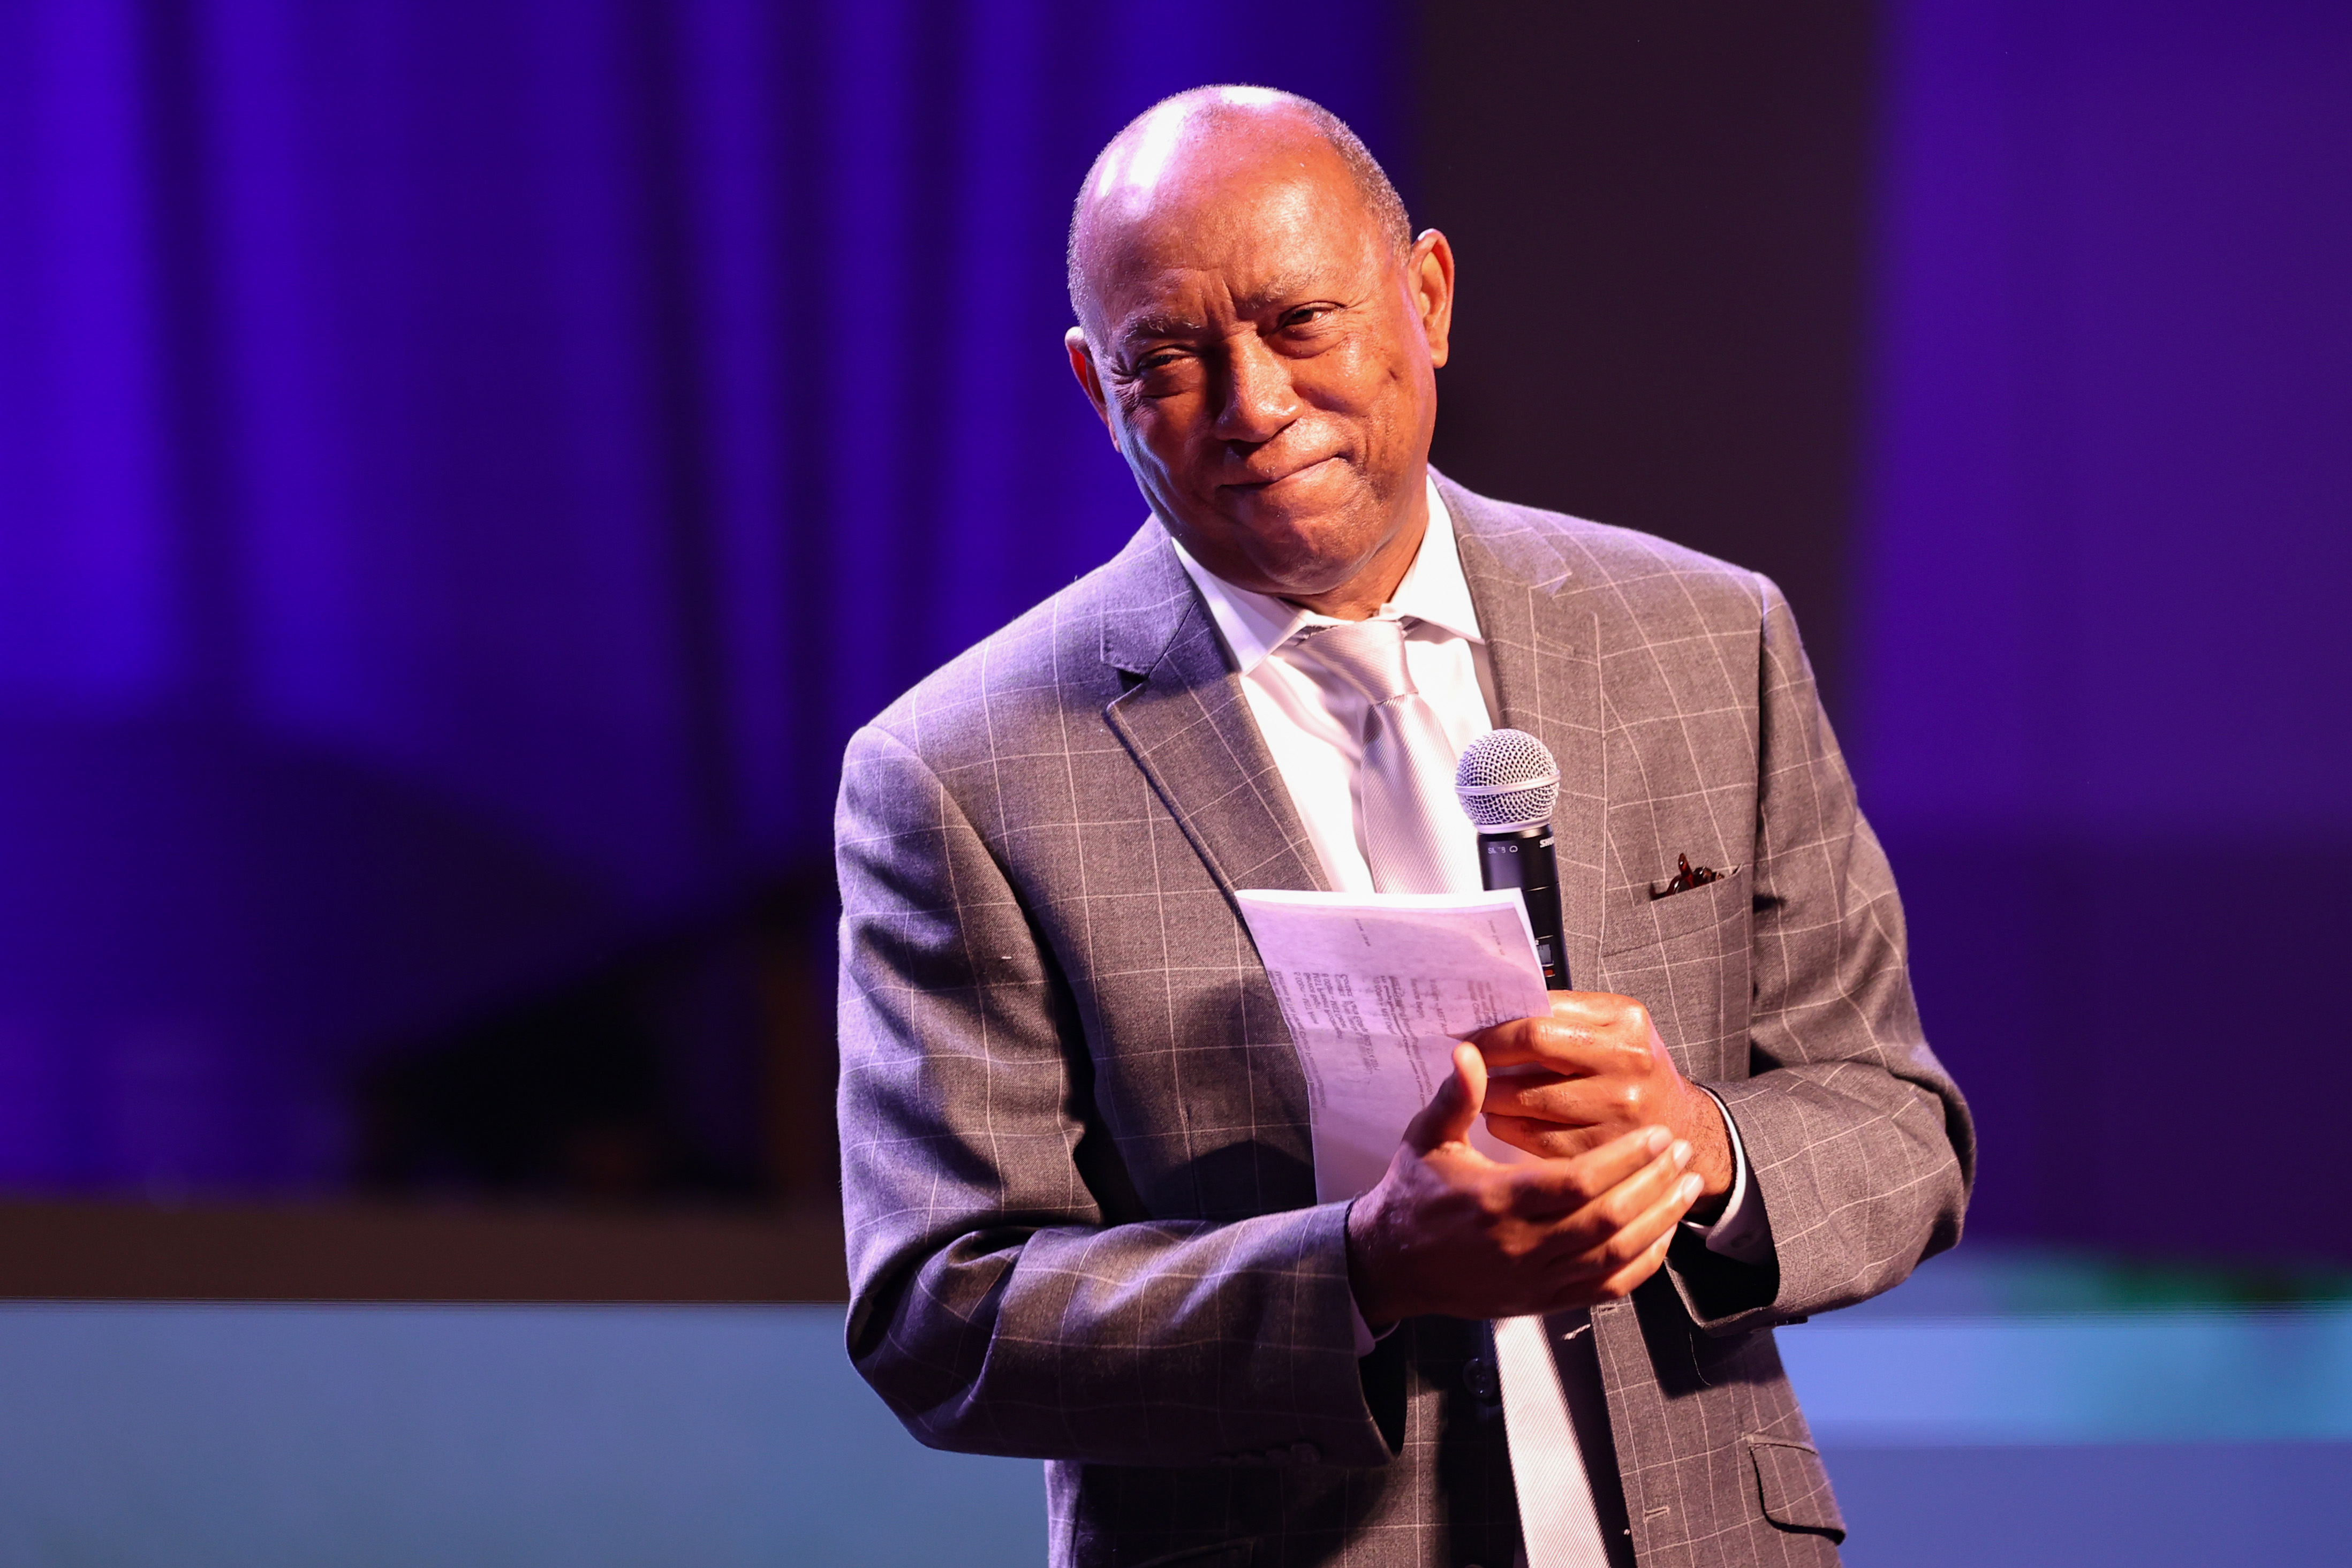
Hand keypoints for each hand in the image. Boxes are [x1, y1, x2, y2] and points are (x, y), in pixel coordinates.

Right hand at [1344, 1043, 1703, 1324]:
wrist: (1391, 1264)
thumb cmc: (1413, 1196)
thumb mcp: (1426, 1140)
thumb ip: (1455, 1097)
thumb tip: (1470, 1052)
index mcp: (1495, 1201)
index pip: (1577, 1182)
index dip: (1624, 1159)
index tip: (1654, 1136)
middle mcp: (1520, 1245)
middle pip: (1607, 1217)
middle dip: (1653, 1183)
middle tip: (1680, 1152)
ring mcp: (1535, 1279)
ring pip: (1614, 1255)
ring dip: (1658, 1219)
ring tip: (1685, 1186)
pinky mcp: (1542, 1301)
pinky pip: (1606, 1289)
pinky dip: (1641, 1265)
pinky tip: (1660, 1237)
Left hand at [1471, 992, 1734, 1221]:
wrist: (1681, 1125)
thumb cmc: (1633, 1067)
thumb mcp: (1614, 1025)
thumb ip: (1564, 1014)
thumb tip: (1496, 1012)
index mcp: (1625, 1022)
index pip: (1539, 1021)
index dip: (1495, 1030)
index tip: (1470, 1035)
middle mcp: (1626, 1064)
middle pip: (1532, 1056)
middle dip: (1488, 1060)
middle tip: (1467, 1063)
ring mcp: (1617, 1111)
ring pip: (1529, 1102)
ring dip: (1492, 1097)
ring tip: (1481, 1092)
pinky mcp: (1604, 1150)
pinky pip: (1538, 1140)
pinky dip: (1509, 1129)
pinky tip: (1501, 1120)